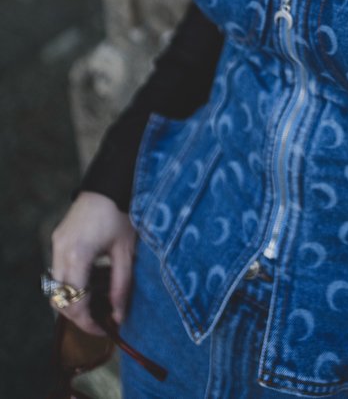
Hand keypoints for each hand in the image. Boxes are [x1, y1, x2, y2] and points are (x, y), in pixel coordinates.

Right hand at [50, 192, 135, 334]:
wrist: (110, 181)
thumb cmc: (122, 212)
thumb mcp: (126, 250)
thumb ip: (121, 285)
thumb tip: (118, 316)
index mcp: (78, 255)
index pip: (75, 303)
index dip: (89, 322)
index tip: (105, 330)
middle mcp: (60, 251)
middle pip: (60, 299)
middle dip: (79, 314)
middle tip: (101, 320)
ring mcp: (56, 244)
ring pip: (56, 287)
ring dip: (73, 299)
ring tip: (98, 302)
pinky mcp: (58, 238)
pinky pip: (58, 270)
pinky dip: (71, 282)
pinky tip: (91, 282)